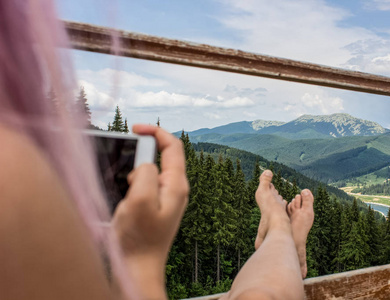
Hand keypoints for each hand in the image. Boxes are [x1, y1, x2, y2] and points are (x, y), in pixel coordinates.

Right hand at [112, 124, 188, 271]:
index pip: (173, 146)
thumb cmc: (139, 239)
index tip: (135, 127)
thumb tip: (145, 163)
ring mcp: (166, 198)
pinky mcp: (155, 206)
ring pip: (150, 171)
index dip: (155, 131)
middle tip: (125, 173)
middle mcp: (175, 189)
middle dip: (141, 156)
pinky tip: (126, 202)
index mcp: (176, 185)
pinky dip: (132, 186)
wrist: (138, 268)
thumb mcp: (139, 200)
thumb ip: (144, 173)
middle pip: (162, 156)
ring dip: (134, 174)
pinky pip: (144, 185)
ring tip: (126, 196)